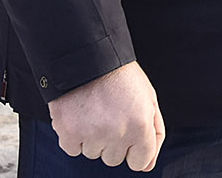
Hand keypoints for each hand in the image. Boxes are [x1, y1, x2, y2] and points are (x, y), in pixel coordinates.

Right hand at [47, 61, 163, 170]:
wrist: (88, 55)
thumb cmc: (120, 76)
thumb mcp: (149, 99)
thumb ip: (154, 133)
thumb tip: (147, 165)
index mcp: (140, 126)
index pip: (140, 163)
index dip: (135, 148)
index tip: (129, 133)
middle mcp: (117, 133)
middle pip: (114, 160)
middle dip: (113, 141)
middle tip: (110, 115)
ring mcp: (91, 134)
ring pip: (93, 154)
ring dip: (93, 138)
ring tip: (94, 111)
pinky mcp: (68, 132)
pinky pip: (72, 149)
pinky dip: (74, 136)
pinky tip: (80, 115)